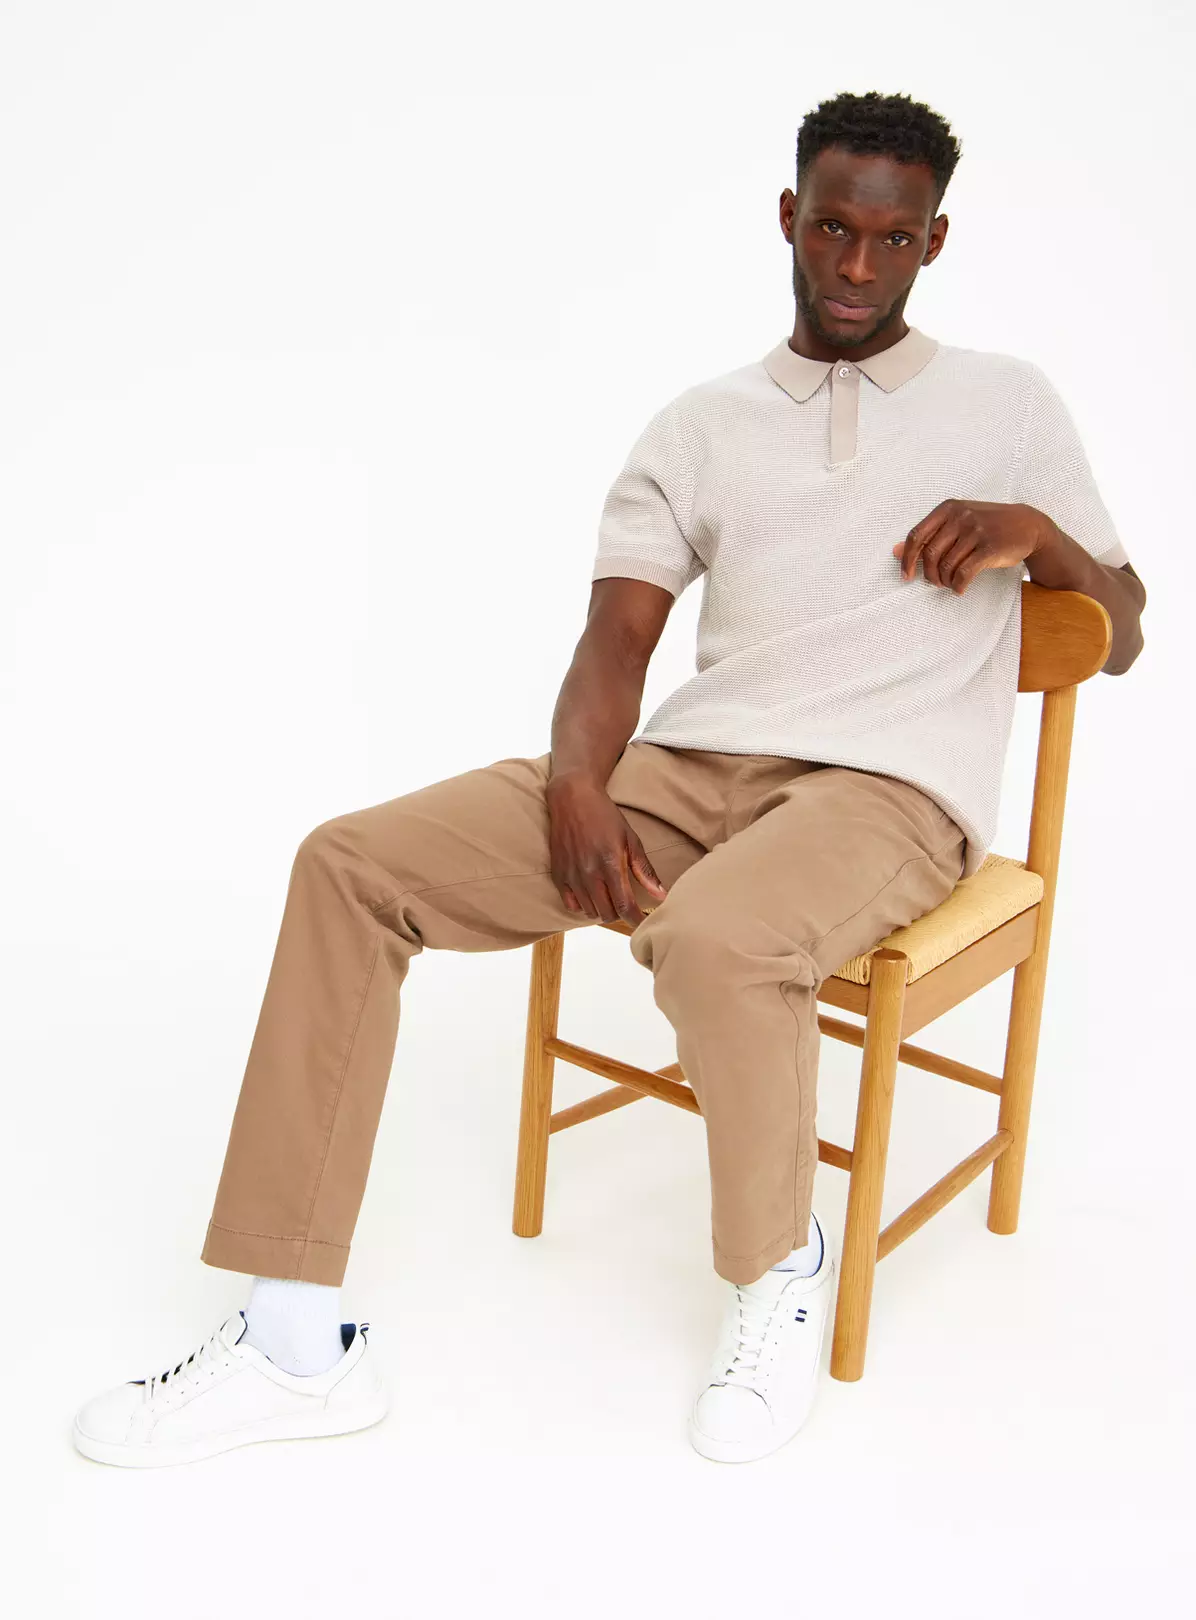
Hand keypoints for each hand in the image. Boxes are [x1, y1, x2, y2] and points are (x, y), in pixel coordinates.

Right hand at [545, 776, 668, 927]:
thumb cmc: (605, 816)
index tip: (643, 923)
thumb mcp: (631, 839)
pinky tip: (591, 892)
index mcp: (611, 864)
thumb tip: (661, 895)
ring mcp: (571, 875)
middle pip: (607, 913)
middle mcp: (589, 873)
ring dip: (602, 909)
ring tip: (609, 895)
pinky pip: (570, 905)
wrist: (572, 799)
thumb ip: (644, 870)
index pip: (624, 906)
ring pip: (590, 911)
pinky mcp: (558, 875)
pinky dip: (583, 905)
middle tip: (626, 902)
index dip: (635, 919)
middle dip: (620, 913)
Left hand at [891, 501, 1056, 594]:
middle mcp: (960, 517)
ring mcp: (976, 531)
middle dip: (928, 574)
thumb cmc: (987, 525)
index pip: (916, 536)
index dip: (907, 559)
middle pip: (930, 554)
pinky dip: (958, 585)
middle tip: (935, 582)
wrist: (1027, 524)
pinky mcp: (990, 548)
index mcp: (948, 508)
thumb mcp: (957, 522)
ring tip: (950, 584)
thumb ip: (928, 535)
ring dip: (945, 581)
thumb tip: (895, 551)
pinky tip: (960, 588)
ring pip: (947, 565)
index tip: (905, 577)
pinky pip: (964, 573)